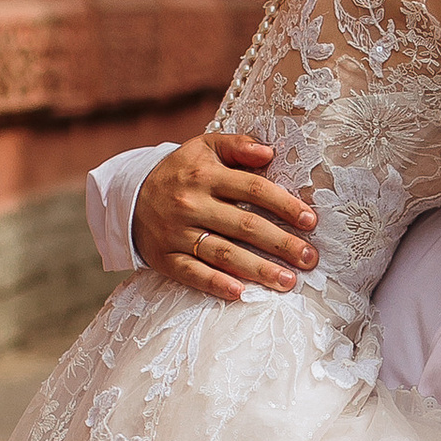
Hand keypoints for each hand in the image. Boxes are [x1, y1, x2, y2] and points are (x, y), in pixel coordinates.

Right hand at [140, 134, 317, 300]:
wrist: (130, 196)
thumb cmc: (181, 172)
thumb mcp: (204, 147)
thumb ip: (237, 146)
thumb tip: (270, 152)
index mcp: (205, 175)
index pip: (252, 189)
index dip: (284, 205)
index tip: (310, 221)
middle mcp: (191, 204)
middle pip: (244, 226)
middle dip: (281, 243)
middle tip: (310, 258)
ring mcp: (177, 233)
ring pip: (223, 253)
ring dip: (258, 270)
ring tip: (288, 281)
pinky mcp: (166, 258)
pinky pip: (192, 274)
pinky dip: (215, 284)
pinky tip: (240, 293)